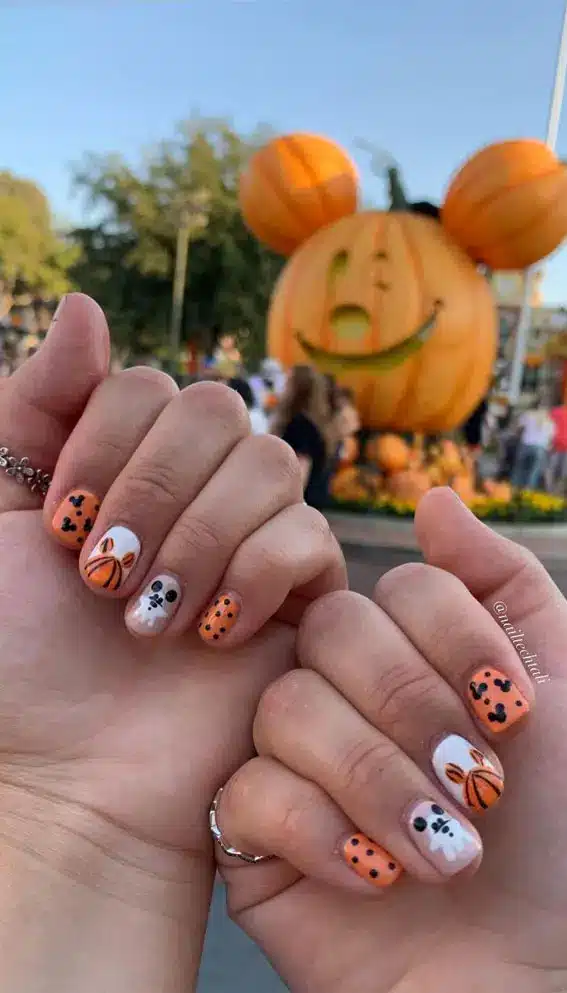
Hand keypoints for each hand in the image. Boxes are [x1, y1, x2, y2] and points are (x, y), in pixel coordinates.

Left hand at [0, 294, 345, 992]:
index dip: (104, 445)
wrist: (67, 771)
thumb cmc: (14, 656)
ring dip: (197, 541)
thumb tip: (89, 306)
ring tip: (146, 619)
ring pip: (269, 463)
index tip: (59, 529)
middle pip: (216, 409)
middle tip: (101, 576)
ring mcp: (254, 535)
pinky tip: (207, 635)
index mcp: (126, 459)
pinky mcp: (301, 593)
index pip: (145, 383)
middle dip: (152, 493)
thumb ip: (27, 404)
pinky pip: (307, 538)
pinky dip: (249, 578)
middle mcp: (197, 485)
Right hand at [217, 488, 565, 992]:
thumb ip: (504, 585)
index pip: (399, 586)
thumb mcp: (561, 688)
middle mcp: (341, 689)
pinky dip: (323, 834)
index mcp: (408, 650)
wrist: (522, 973)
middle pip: (335, 631)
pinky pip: (249, 794)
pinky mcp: (251, 830)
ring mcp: (290, 756)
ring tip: (446, 854)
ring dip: (380, 783)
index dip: (455, 640)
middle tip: (480, 786)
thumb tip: (432, 498)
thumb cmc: (558, 836)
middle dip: (415, 709)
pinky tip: (377, 876)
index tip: (513, 713)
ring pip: (288, 709)